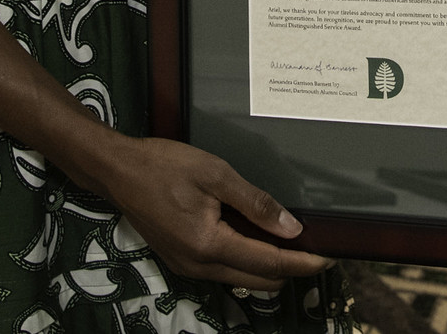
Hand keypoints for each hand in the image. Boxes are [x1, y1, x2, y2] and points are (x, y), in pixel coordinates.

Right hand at [94, 134, 331, 289]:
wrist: (117, 171)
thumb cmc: (164, 165)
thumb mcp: (215, 174)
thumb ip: (256, 203)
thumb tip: (292, 228)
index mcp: (210, 245)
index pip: (269, 264)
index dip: (303, 263)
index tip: (330, 259)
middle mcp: (199, 266)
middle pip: (259, 280)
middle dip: (290, 268)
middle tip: (313, 245)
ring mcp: (188, 268)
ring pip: (242, 279)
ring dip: (268, 265)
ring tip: (288, 239)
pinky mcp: (181, 261)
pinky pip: (224, 270)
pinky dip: (246, 259)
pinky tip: (255, 236)